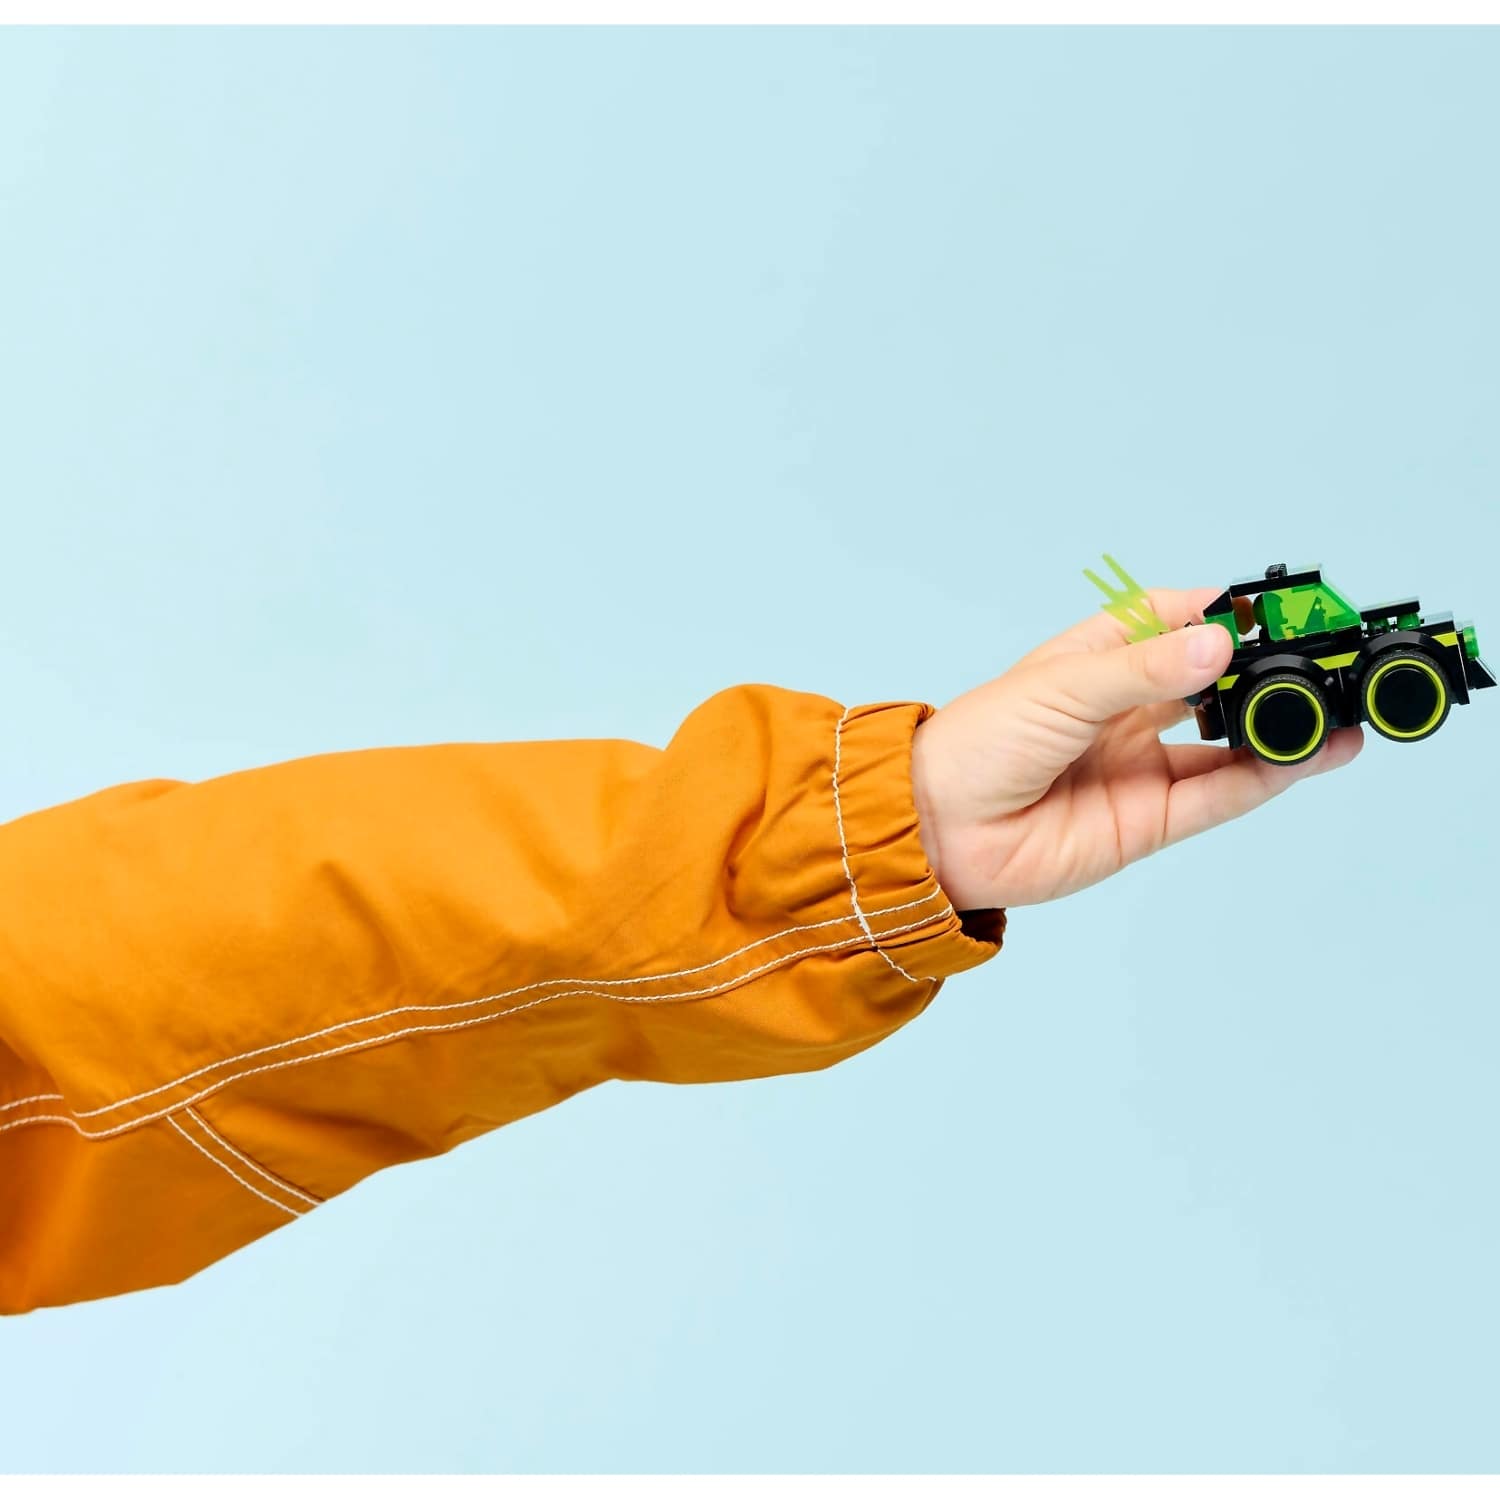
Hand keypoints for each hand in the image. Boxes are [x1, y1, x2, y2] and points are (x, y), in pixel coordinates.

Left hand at [909, 585, 1363, 909]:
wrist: (937, 830)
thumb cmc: (975, 745)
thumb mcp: (1061, 689)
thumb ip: (1143, 672)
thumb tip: (1218, 644)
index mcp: (1094, 662)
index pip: (1170, 623)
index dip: (1218, 613)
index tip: (1267, 607)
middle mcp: (1122, 712)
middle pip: (1209, 685)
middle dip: (1261, 673)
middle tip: (1317, 659)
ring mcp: (1137, 766)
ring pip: (1226, 745)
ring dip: (1277, 729)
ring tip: (1334, 712)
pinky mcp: (1145, 820)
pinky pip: (1217, 796)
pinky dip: (1264, 778)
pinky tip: (1306, 756)